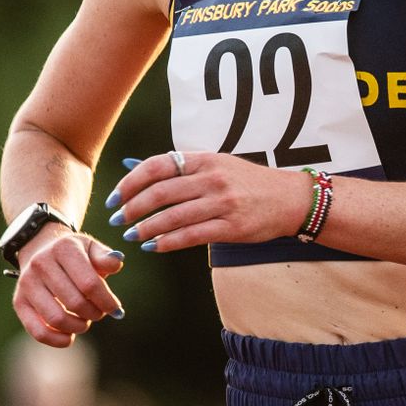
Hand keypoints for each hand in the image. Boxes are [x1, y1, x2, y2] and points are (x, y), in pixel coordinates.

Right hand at [11, 225, 127, 347]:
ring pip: (57, 319)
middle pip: (75, 303)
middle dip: (94, 314)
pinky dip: (57, 340)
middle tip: (98, 313)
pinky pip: (38, 331)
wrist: (41, 249)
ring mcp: (27, 283)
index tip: (115, 309)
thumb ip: (106, 257)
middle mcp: (41, 264)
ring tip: (84, 321)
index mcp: (63, 249)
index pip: (90, 284)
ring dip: (78, 327)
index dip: (107, 302)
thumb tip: (116, 262)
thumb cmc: (74, 254)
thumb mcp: (91, 248)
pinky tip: (70, 337)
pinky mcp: (19, 302)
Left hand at [103, 151, 313, 252]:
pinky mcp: (231, 227)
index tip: (115, 197)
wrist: (290, 199)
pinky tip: (154, 246)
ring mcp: (223, 203)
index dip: (130, 182)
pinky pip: (192, 236)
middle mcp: (212, 179)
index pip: (157, 166)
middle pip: (160, 193)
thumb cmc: (247, 183)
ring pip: (173, 217)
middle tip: (118, 220)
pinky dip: (168, 242)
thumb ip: (179, 169)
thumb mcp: (215, 165)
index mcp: (205, 159)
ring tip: (132, 236)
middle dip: (132, 208)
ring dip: (146, 228)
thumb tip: (134, 169)